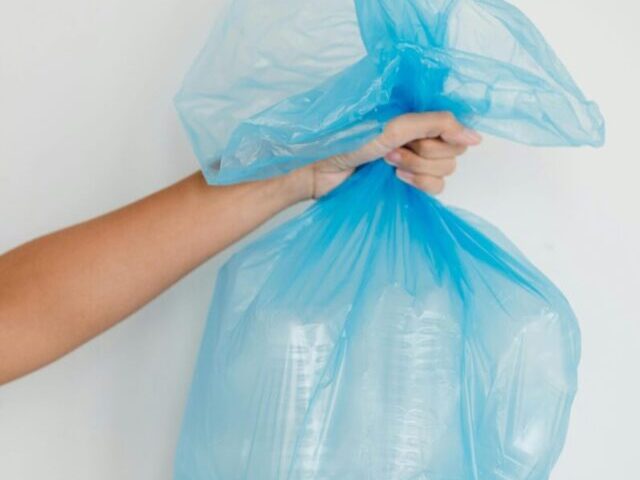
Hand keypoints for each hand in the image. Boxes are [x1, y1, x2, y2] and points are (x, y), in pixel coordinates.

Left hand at [298, 112, 481, 197]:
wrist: (320, 169)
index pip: (456, 126)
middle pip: (453, 150)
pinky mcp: (409, 181)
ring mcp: (415, 159)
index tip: (418, 137)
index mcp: (419, 114)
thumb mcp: (394, 126)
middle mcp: (421, 135)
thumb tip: (476, 138)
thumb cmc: (348, 140)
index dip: (444, 135)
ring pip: (445, 170)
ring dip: (416, 168)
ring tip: (386, 162)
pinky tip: (395, 177)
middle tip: (391, 149)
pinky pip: (436, 188)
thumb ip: (437, 125)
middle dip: (423, 153)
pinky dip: (418, 184)